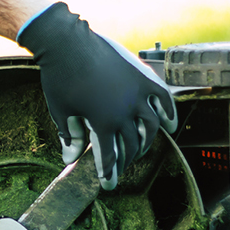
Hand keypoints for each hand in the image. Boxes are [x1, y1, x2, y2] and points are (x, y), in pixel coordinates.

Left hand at [18, 3, 176, 189]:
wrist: (68, 43)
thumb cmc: (60, 78)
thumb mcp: (61, 111)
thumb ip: (70, 137)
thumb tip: (71, 159)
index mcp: (103, 123)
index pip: (110, 157)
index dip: (109, 174)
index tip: (108, 185)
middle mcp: (125, 112)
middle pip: (132, 145)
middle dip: (125, 160)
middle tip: (120, 168)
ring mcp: (137, 94)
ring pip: (150, 127)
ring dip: (146, 142)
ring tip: (139, 150)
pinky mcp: (142, 77)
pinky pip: (162, 98)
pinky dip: (168, 113)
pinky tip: (170, 126)